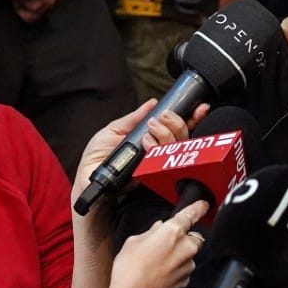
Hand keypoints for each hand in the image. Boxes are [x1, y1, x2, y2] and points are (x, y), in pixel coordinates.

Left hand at [73, 98, 210, 197]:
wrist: (88, 183)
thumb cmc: (96, 161)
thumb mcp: (112, 131)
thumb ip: (133, 119)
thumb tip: (152, 104)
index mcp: (150, 141)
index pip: (176, 129)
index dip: (190, 118)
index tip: (199, 108)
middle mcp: (158, 153)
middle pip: (182, 137)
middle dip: (176, 123)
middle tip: (162, 119)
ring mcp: (158, 166)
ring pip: (178, 148)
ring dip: (166, 134)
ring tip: (150, 131)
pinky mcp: (155, 178)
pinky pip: (168, 164)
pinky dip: (160, 150)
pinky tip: (149, 144)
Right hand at [110, 200, 208, 287]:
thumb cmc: (130, 271)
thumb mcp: (133, 242)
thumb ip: (151, 232)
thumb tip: (157, 229)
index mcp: (172, 232)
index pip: (191, 214)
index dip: (198, 208)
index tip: (203, 205)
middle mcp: (185, 247)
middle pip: (192, 237)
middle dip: (182, 239)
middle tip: (164, 245)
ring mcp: (187, 265)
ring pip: (188, 255)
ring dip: (177, 256)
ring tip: (156, 264)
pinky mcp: (186, 281)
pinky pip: (183, 270)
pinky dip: (175, 270)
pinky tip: (159, 275)